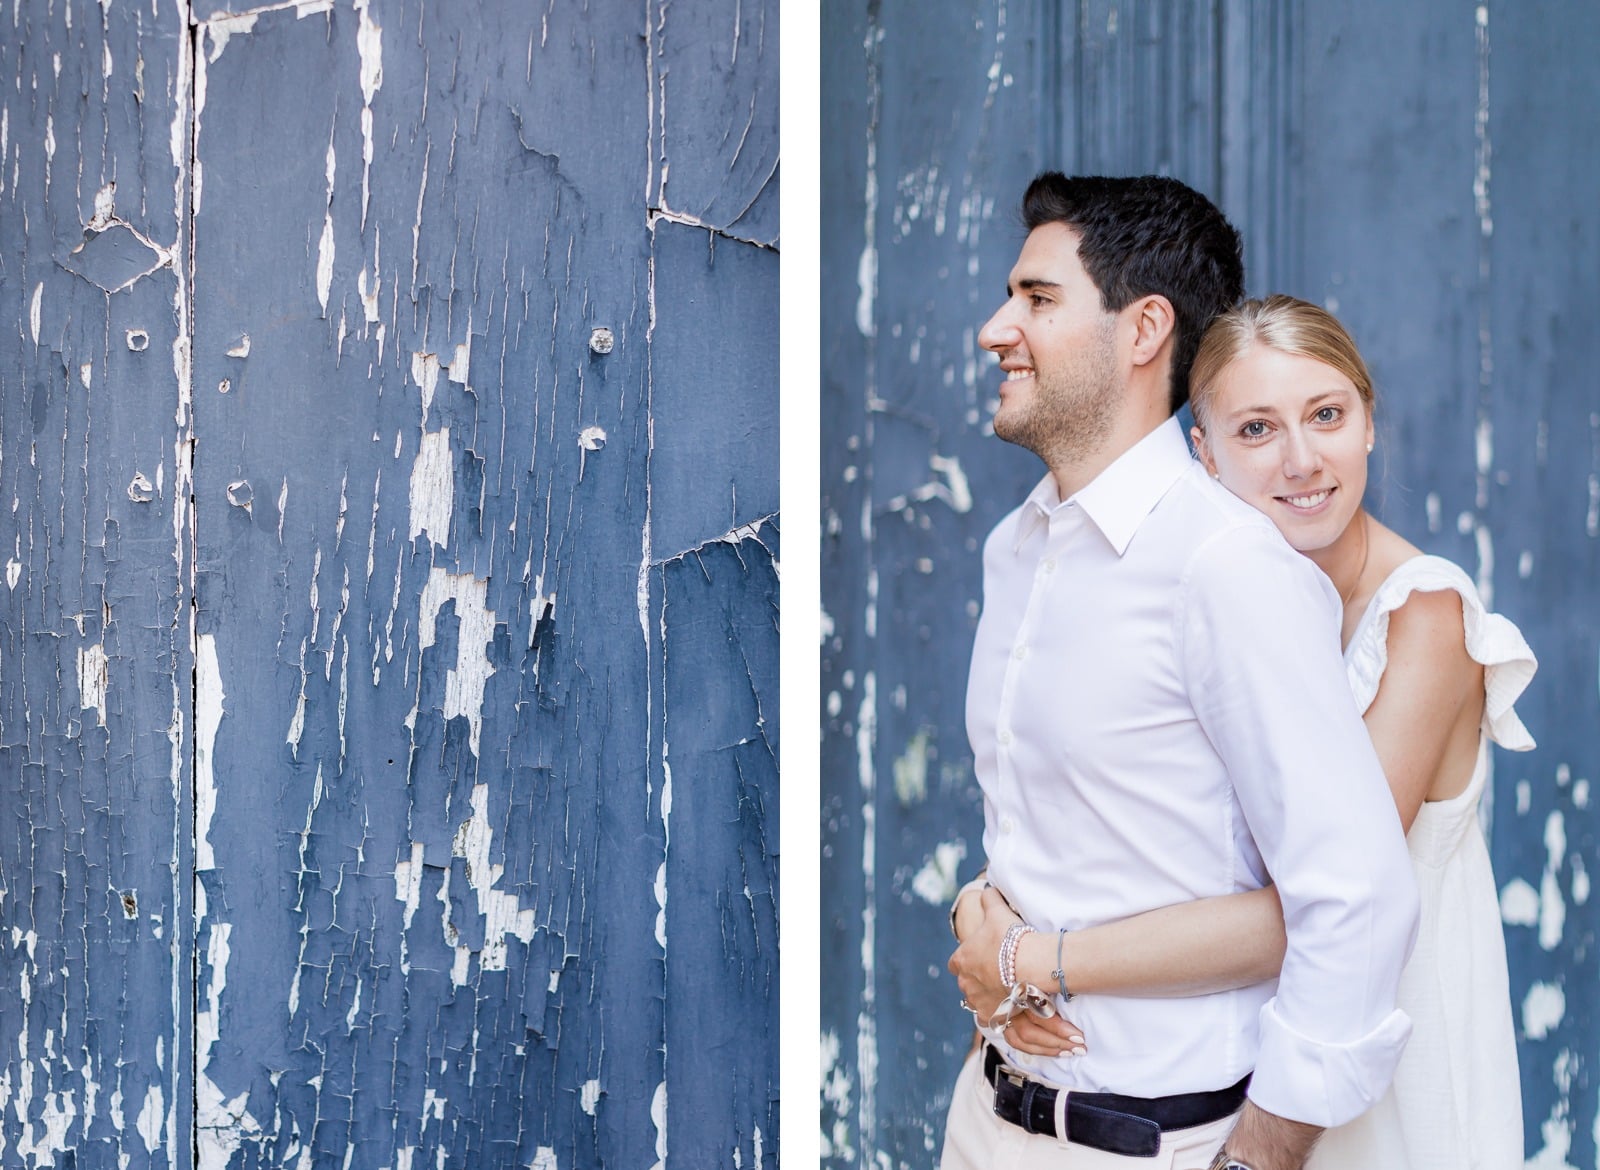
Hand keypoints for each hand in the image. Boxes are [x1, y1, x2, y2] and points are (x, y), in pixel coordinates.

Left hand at [948, 888, 1021, 1021]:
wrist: (1031, 965)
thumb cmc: (1011, 937)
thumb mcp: (997, 910)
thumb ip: (989, 898)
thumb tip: (987, 889)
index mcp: (961, 960)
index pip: (955, 963)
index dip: (966, 960)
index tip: (980, 958)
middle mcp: (964, 983)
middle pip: (966, 982)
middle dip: (977, 979)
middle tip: (997, 974)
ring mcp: (977, 1001)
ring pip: (976, 1001)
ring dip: (986, 997)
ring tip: (1004, 991)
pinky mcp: (992, 1016)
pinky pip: (989, 1019)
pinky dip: (996, 1014)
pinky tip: (1006, 1007)